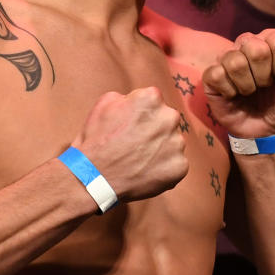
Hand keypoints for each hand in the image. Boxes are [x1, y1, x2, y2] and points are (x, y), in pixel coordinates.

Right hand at [70, 87, 187, 201]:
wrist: (94, 177)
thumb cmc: (96, 140)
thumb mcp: (105, 104)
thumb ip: (128, 97)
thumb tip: (138, 100)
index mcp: (152, 98)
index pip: (154, 102)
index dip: (142, 115)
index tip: (132, 126)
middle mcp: (170, 117)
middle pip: (167, 121)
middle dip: (155, 130)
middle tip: (136, 144)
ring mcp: (177, 143)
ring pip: (173, 143)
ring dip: (160, 149)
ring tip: (139, 160)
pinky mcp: (180, 166)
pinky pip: (175, 164)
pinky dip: (163, 168)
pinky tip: (145, 171)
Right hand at [202, 29, 274, 139]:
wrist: (270, 132)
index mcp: (271, 41)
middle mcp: (247, 45)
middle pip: (254, 48)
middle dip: (264, 75)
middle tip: (266, 86)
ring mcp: (227, 59)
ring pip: (234, 62)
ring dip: (247, 85)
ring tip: (251, 92)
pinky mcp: (211, 76)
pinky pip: (216, 74)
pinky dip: (230, 91)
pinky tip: (234, 96)